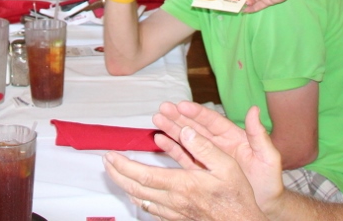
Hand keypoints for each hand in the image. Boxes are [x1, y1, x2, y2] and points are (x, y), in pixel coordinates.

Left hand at [103, 118, 267, 220]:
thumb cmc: (236, 197)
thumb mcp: (227, 166)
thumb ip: (204, 148)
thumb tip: (186, 131)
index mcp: (183, 185)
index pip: (144, 176)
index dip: (124, 166)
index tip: (111, 155)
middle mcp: (175, 200)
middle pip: (136, 189)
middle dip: (117, 174)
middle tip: (107, 162)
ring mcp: (174, 212)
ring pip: (141, 200)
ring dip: (125, 186)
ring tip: (117, 173)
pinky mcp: (178, 218)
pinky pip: (152, 210)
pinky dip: (139, 199)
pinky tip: (138, 194)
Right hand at [154, 102, 284, 214]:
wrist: (266, 206)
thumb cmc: (270, 183)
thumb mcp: (268, 158)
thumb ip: (259, 135)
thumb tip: (254, 110)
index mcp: (234, 137)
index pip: (213, 121)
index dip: (197, 113)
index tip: (182, 105)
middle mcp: (219, 144)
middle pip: (196, 127)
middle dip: (179, 117)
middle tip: (163, 108)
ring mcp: (210, 157)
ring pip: (188, 139)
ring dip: (172, 129)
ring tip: (157, 120)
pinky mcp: (203, 171)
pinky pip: (185, 157)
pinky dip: (172, 148)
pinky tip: (161, 141)